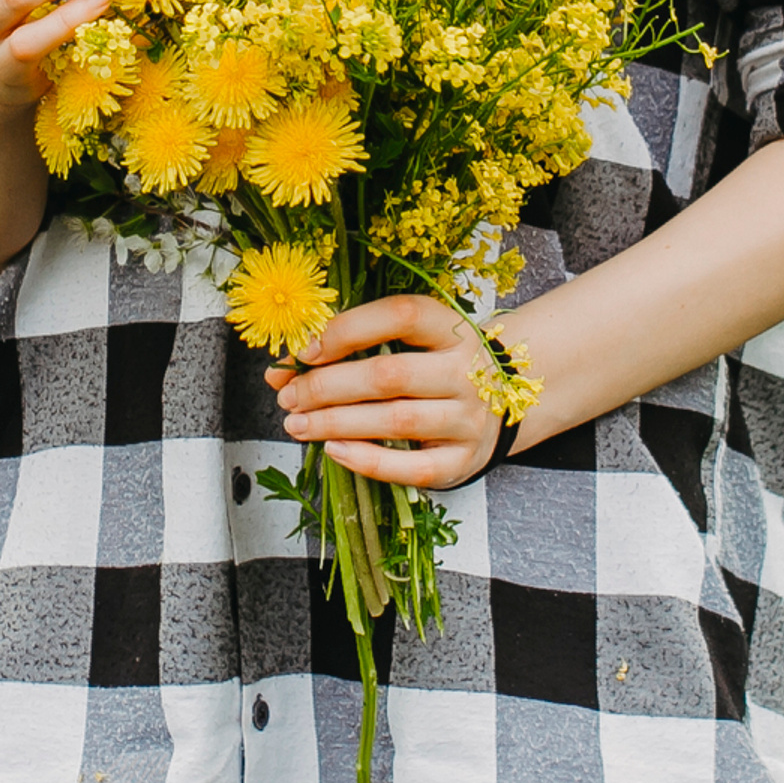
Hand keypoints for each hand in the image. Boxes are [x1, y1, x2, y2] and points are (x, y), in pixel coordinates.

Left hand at [266, 292, 506, 489]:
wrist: (501, 405)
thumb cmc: (437, 368)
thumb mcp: (406, 344)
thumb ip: (349, 349)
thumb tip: (281, 373)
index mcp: (451, 328)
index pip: (401, 315)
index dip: (348, 329)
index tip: (306, 350)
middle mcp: (466, 371)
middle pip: (390, 375)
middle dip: (328, 386)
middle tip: (289, 396)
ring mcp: (469, 418)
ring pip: (397, 421)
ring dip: (337, 423)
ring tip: (297, 424)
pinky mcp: (464, 460)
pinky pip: (413, 467)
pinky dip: (368, 461)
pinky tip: (334, 450)